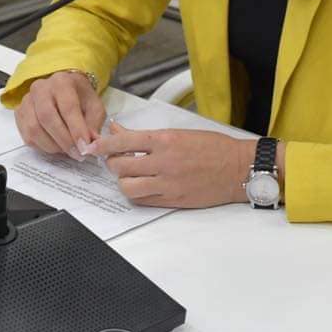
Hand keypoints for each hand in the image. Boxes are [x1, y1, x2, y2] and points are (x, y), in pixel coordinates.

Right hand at [13, 71, 104, 155]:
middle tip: (77, 154)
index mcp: (62, 82)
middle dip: (63, 140)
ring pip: (34, 129)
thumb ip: (94, 125)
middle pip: (47, 118)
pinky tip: (55, 146)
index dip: (76, 130)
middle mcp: (41, 88)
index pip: (68, 107)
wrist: (64, 90)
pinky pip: (27, 136)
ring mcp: (27, 101)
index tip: (84, 147)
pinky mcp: (19, 113)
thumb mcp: (95, 107)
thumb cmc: (80, 98)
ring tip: (67, 150)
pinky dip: (42, 146)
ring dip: (52, 146)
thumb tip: (89, 145)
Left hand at [93, 126, 251, 207]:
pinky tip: (142, 187)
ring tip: (130, 176)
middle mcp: (163, 162)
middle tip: (116, 160)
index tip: (93, 146)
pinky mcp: (173, 200)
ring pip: (128, 187)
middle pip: (120, 166)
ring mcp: (168, 184)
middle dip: (113, 163)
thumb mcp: (179, 132)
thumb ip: (147, 135)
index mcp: (165, 140)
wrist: (238, 169)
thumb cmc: (214, 147)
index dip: (103, 144)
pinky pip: (143, 200)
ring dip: (123, 181)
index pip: (123, 142)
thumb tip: (120, 131)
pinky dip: (136, 194)